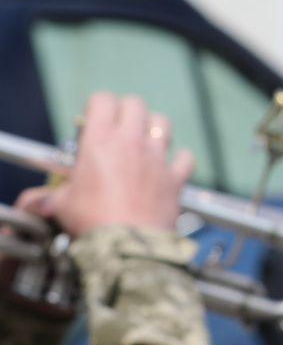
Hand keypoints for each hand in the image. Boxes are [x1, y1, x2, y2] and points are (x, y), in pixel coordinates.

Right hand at [14, 94, 192, 236]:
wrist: (128, 244)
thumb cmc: (92, 221)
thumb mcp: (61, 205)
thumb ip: (50, 197)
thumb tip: (34, 203)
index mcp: (100, 140)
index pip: (102, 100)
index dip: (97, 106)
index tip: (91, 119)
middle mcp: (131, 142)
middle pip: (136, 104)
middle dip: (126, 110)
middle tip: (117, 126)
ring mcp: (157, 159)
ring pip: (163, 123)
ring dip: (154, 126)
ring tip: (144, 140)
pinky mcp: (175, 178)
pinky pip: (186, 158)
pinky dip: (180, 159)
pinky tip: (170, 166)